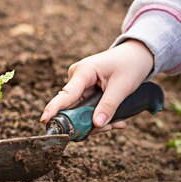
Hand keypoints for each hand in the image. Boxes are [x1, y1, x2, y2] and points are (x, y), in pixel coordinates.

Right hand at [40, 40, 154, 131]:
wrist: (136, 54)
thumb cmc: (130, 65)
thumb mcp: (123, 86)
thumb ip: (109, 106)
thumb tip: (97, 125)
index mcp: (83, 72)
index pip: (66, 94)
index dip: (54, 109)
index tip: (44, 120)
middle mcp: (76, 78)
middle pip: (73, 108)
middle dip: (89, 122)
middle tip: (112, 127)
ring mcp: (79, 84)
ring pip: (81, 111)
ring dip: (98, 121)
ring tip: (119, 123)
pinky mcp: (83, 90)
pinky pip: (86, 108)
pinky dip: (99, 116)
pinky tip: (116, 119)